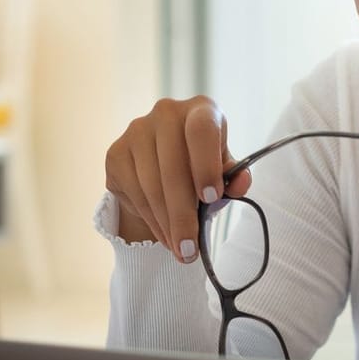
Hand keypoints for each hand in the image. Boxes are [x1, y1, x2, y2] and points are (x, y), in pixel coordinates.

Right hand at [104, 97, 251, 262]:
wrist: (162, 169)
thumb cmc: (201, 167)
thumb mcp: (222, 171)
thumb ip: (234, 176)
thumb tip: (241, 184)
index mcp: (201, 110)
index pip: (201, 130)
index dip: (205, 165)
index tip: (211, 198)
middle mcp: (166, 112)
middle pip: (174, 168)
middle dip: (184, 215)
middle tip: (191, 248)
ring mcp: (137, 130)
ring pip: (152, 185)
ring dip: (167, 224)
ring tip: (181, 249)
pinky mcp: (116, 152)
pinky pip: (134, 192)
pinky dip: (151, 220)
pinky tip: (164, 236)